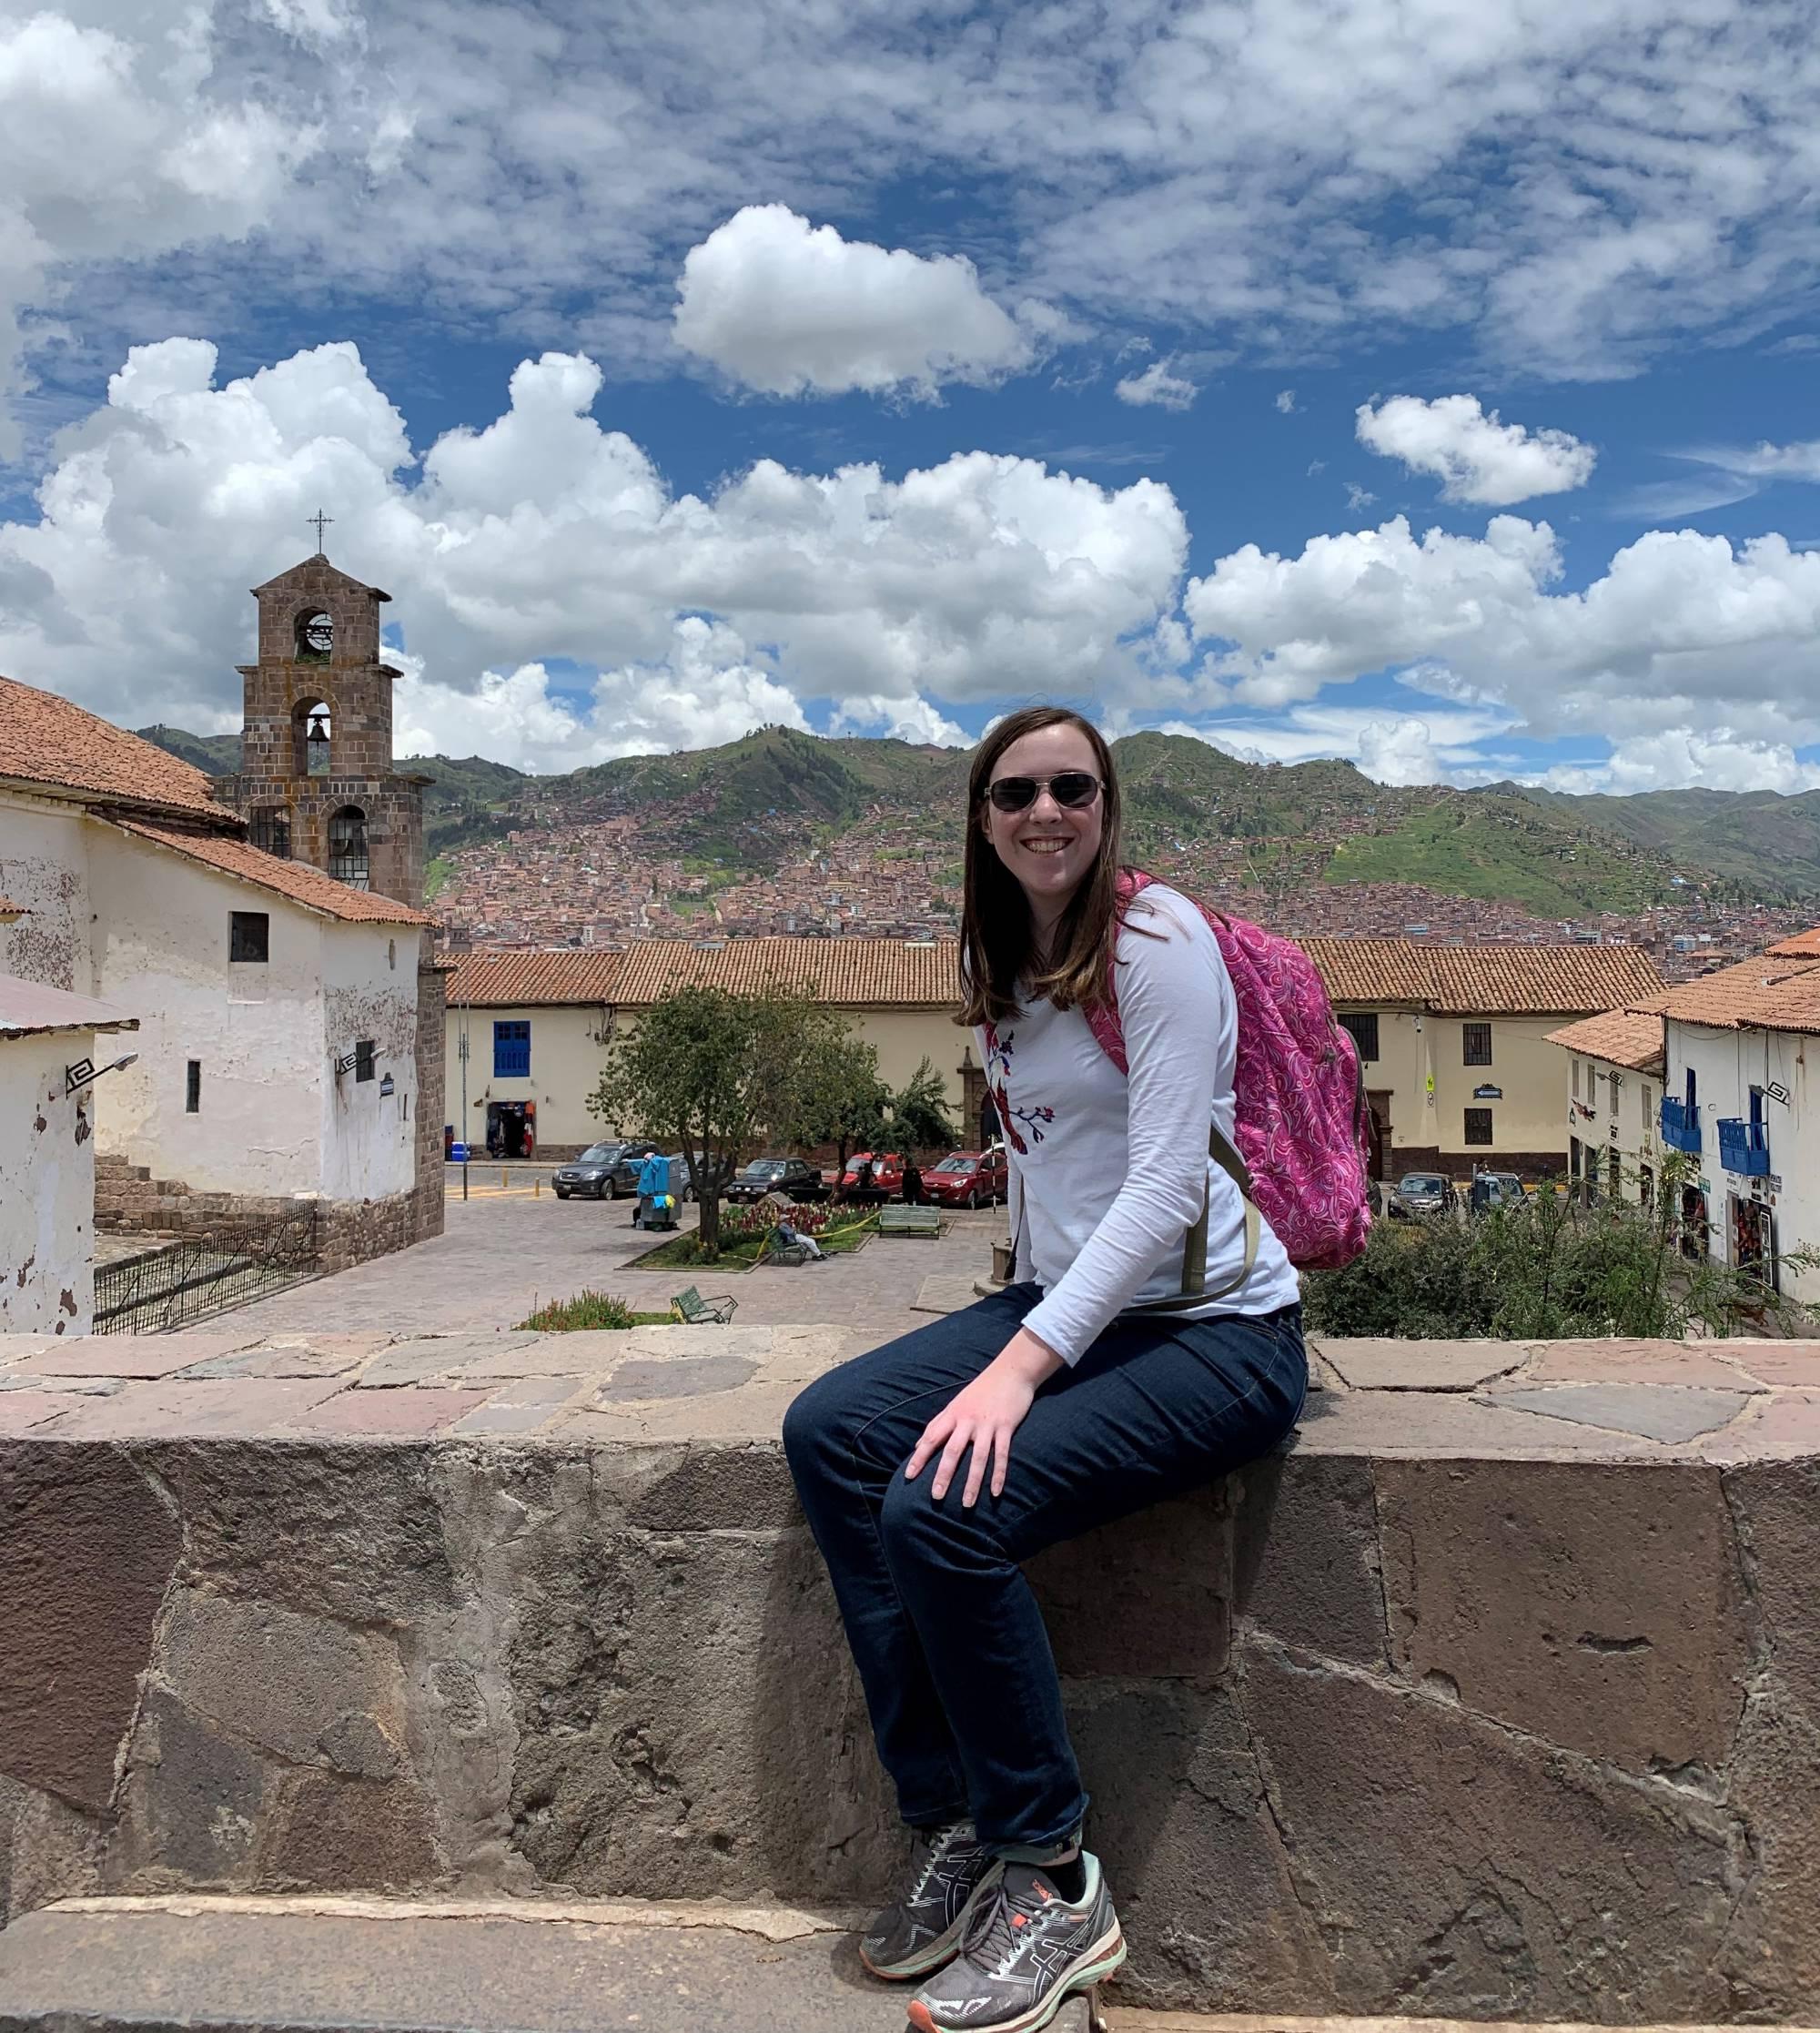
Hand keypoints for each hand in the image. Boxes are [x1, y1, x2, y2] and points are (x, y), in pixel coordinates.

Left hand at [905, 1328, 1062, 1506]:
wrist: (1011, 1371)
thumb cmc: (981, 1390)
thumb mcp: (955, 1404)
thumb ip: (938, 1424)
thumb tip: (918, 1445)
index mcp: (953, 1414)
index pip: (932, 1438)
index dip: (919, 1458)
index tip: (909, 1477)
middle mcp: (967, 1420)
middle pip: (952, 1451)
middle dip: (943, 1475)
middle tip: (935, 1497)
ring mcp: (987, 1424)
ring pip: (978, 1457)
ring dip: (972, 1482)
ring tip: (966, 1504)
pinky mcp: (1006, 1426)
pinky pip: (1002, 1454)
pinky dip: (998, 1473)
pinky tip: (995, 1492)